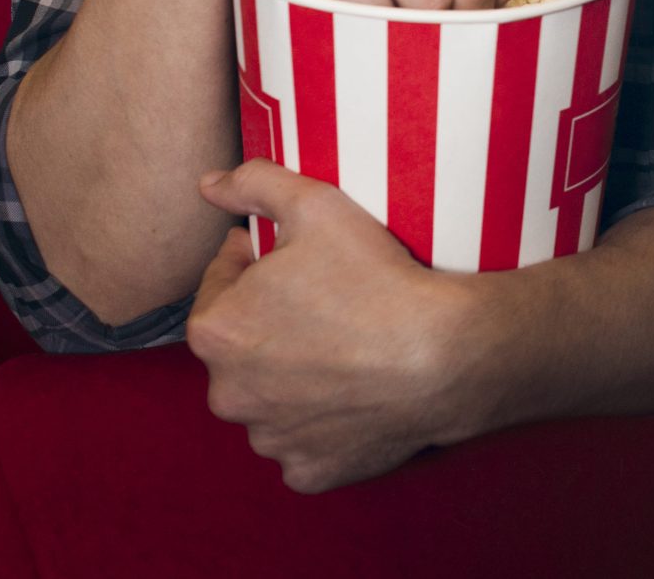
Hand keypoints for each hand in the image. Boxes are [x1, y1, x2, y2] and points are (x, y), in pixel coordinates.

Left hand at [187, 160, 491, 492]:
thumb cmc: (377, 279)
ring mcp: (268, 438)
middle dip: (272, 323)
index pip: (222, 283)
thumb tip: (208, 183)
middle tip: (328, 301)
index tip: (304, 259)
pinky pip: (306, 444)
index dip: (260, 263)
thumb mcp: (318, 206)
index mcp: (215, 330)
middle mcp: (227, 393)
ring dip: (294, 377)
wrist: (445, 356)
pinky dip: (324, 424)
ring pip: (271, 399)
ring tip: (346, 348)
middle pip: (243, 345)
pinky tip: (356, 395)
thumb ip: (254, 184)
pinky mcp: (307, 471)